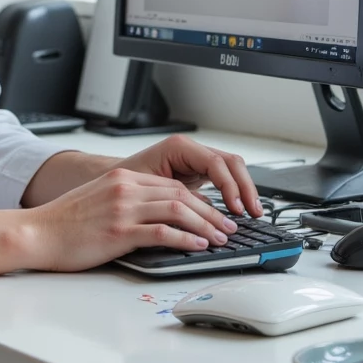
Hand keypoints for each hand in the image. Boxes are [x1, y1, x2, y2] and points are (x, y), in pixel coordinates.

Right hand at [23, 166, 239, 274]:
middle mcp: (125, 188)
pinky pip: (162, 232)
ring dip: (204, 225)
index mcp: (122, 178)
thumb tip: (157, 218)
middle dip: (210, 212)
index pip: (171, 184)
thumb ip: (127, 201)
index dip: (199, 200)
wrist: (36, 233)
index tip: (213, 214)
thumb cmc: (64, 223)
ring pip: (177, 210)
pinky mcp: (119, 231)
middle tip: (226, 227)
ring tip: (219, 239)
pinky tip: (197, 246)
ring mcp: (122, 208)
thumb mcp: (99, 200)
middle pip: (181, 194)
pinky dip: (185, 239)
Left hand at [121, 135, 262, 218]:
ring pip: (232, 169)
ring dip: (245, 190)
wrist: (108, 180)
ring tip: (253, 213)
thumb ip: (176, 199)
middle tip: (253, 212)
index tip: (236, 208)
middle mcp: (190, 149)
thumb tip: (203, 215)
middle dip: (245, 187)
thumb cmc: (123, 184)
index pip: (216, 163)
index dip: (230, 187)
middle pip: (231, 162)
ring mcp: (196, 159)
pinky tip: (239, 209)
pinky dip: (235, 192)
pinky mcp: (197, 171)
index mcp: (178, 147)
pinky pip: (224, 178)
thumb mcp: (149, 189)